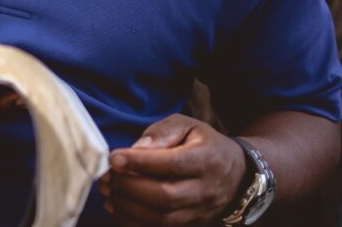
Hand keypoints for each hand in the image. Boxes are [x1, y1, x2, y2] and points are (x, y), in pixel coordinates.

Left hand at [98, 113, 247, 225]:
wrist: (237, 173)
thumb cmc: (204, 144)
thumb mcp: (187, 125)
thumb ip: (162, 132)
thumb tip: (136, 149)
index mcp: (206, 159)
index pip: (172, 164)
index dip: (140, 162)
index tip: (113, 157)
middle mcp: (206, 190)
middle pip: (165, 196)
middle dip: (129, 186)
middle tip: (106, 176)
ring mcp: (200, 211)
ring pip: (162, 217)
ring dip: (128, 206)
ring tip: (107, 189)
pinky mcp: (192, 224)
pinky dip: (134, 220)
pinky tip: (116, 206)